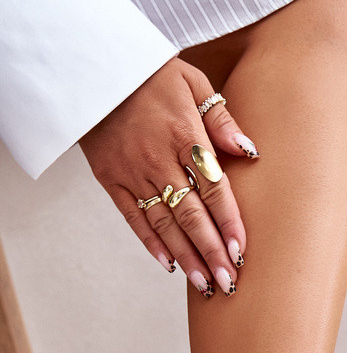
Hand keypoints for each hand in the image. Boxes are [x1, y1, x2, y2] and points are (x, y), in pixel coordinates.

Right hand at [81, 57, 257, 297]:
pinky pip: (133, 218)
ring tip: (206, 285)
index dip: (228, 222)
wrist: (92, 67)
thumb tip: (249, 151)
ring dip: (187, 257)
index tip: (241, 251)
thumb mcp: (192, 81)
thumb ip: (221, 118)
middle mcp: (158, 158)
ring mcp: (132, 172)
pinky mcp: (111, 179)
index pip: (213, 187)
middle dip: (211, 252)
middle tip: (230, 283)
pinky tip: (170, 265)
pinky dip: (151, 243)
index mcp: (183, 134)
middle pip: (191, 214)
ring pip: (164, 223)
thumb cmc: (149, 73)